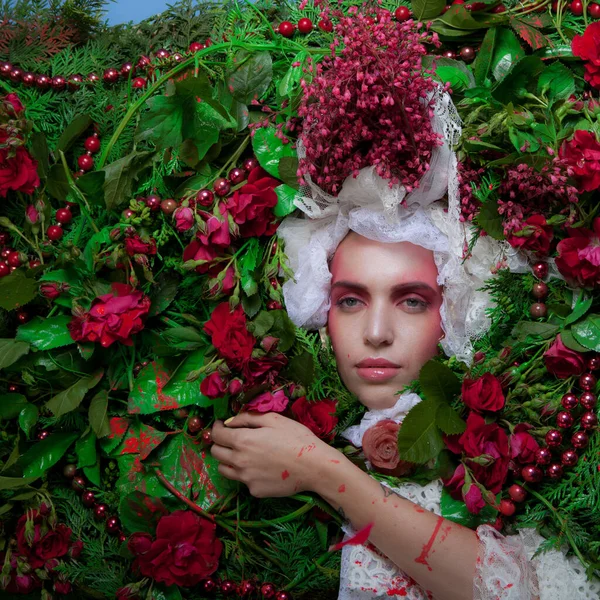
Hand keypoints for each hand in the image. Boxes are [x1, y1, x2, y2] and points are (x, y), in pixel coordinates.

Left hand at [211, 412, 332, 497]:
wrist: (314, 467)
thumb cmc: (296, 438)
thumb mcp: (274, 419)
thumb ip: (248, 418)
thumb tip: (230, 421)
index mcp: (243, 441)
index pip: (216, 435)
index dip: (217, 427)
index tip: (221, 425)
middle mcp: (239, 461)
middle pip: (216, 453)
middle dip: (219, 443)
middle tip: (231, 439)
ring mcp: (246, 479)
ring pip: (224, 470)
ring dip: (228, 460)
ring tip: (243, 454)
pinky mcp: (255, 491)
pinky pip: (243, 481)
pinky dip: (247, 473)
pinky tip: (262, 468)